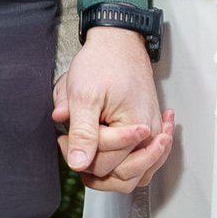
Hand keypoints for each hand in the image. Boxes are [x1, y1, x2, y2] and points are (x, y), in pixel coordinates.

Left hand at [54, 27, 173, 194]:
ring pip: (134, 174)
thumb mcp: (83, 96)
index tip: (63, 137)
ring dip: (110, 169)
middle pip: (121, 175)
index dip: (79, 154)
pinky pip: (144, 161)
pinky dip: (128, 163)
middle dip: (93, 163)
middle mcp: (150, 134)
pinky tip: (112, 154)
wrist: (119, 42)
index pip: (105, 164)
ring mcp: (152, 132)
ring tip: (91, 150)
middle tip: (73, 142)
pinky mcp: (150, 129)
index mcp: (136, 127)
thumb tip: (79, 164)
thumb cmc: (103, 62)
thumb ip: (83, 133)